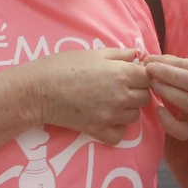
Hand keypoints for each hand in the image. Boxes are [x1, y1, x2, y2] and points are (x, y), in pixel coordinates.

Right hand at [27, 48, 152, 144]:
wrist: (38, 90)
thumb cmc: (63, 66)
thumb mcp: (93, 53)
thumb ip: (119, 54)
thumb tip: (137, 55)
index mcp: (122, 73)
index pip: (149, 78)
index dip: (142, 76)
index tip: (132, 75)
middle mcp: (121, 96)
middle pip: (145, 98)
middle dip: (137, 92)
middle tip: (121, 88)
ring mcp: (111, 115)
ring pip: (134, 116)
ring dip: (127, 110)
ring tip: (111, 103)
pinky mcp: (98, 130)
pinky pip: (119, 134)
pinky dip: (116, 129)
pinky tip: (106, 119)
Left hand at [145, 54, 187, 160]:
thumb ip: (176, 65)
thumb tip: (150, 59)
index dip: (167, 63)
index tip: (148, 61)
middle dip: (169, 74)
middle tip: (148, 71)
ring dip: (170, 93)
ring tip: (153, 86)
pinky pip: (182, 130)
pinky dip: (169, 121)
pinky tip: (159, 110)